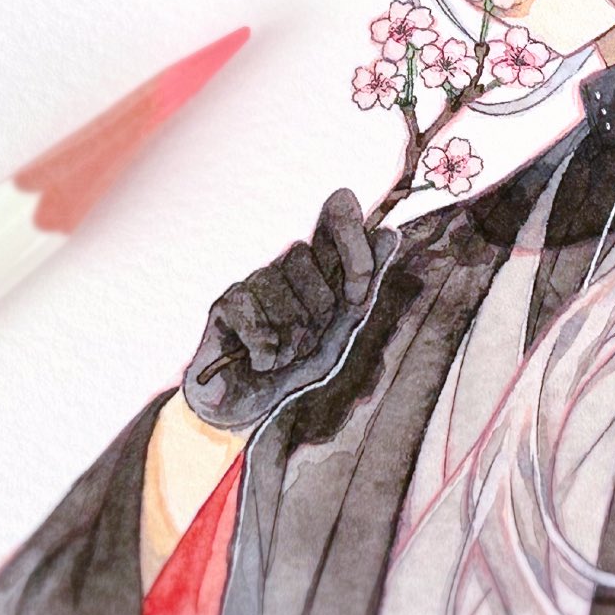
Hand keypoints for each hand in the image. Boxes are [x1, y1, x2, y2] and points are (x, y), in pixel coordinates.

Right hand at [183, 189, 376, 428]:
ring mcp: (253, 279)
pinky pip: (255, 319)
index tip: (357, 291)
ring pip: (283, 296)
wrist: (252, 402)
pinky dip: (265, 351)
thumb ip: (365, 283)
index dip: (351, 239)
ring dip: (291, 341)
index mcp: (320, 260)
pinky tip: (261, 362)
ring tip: (284, 354)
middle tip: (306, 339)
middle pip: (309, 261)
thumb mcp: (343, 327)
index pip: (336, 212)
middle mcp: (285, 261)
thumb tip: (388, 231)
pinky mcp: (226, 302)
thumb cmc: (300, 362)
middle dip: (317, 314)